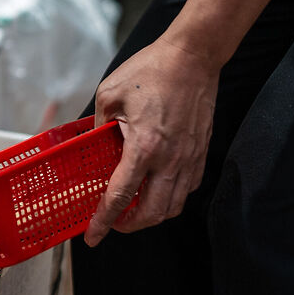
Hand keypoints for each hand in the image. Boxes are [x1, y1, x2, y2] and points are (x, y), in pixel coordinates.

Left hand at [86, 36, 219, 244]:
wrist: (192, 57)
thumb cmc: (151, 70)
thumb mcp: (109, 93)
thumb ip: (98, 125)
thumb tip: (94, 144)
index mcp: (143, 146)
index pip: (120, 197)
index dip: (104, 222)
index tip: (93, 237)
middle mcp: (169, 160)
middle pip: (152, 214)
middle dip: (130, 226)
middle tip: (114, 222)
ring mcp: (189, 158)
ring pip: (173, 206)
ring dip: (152, 216)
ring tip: (135, 209)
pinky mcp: (201, 153)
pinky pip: (188, 188)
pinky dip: (171, 198)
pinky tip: (158, 188)